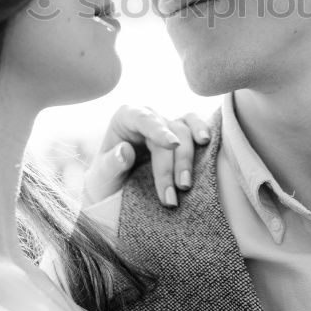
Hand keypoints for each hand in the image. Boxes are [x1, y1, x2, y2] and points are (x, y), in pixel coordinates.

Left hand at [82, 105, 210, 207]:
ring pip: (184, 131)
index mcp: (126, 118)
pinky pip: (194, 126)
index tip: (172, 145)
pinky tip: (208, 143)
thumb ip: (111, 164)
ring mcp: (166, 124)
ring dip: (188, 158)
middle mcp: (148, 117)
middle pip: (167, 132)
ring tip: (186, 183)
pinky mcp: (181, 134)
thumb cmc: (106, 179)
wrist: (116, 190)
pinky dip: (202, 131)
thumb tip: (125, 151)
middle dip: (171, 164)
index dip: (158, 130)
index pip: (142, 119)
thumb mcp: (101, 176)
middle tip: (173, 194)